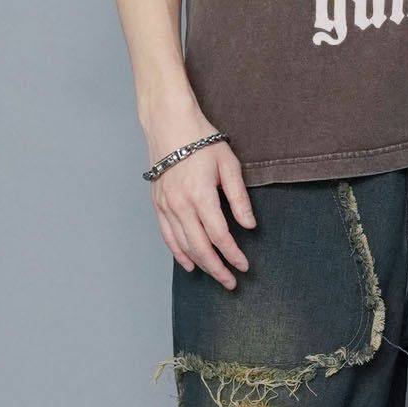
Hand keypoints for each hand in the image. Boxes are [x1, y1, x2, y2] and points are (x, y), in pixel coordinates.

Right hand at [147, 124, 256, 288]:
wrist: (169, 124)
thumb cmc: (202, 140)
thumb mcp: (229, 165)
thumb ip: (239, 198)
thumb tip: (249, 225)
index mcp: (200, 195)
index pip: (220, 235)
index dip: (233, 254)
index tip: (244, 266)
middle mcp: (180, 204)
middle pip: (200, 247)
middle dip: (217, 269)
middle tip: (231, 283)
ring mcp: (166, 206)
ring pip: (183, 245)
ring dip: (200, 264)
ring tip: (215, 276)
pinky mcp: (158, 204)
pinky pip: (167, 236)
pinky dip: (178, 253)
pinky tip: (189, 264)